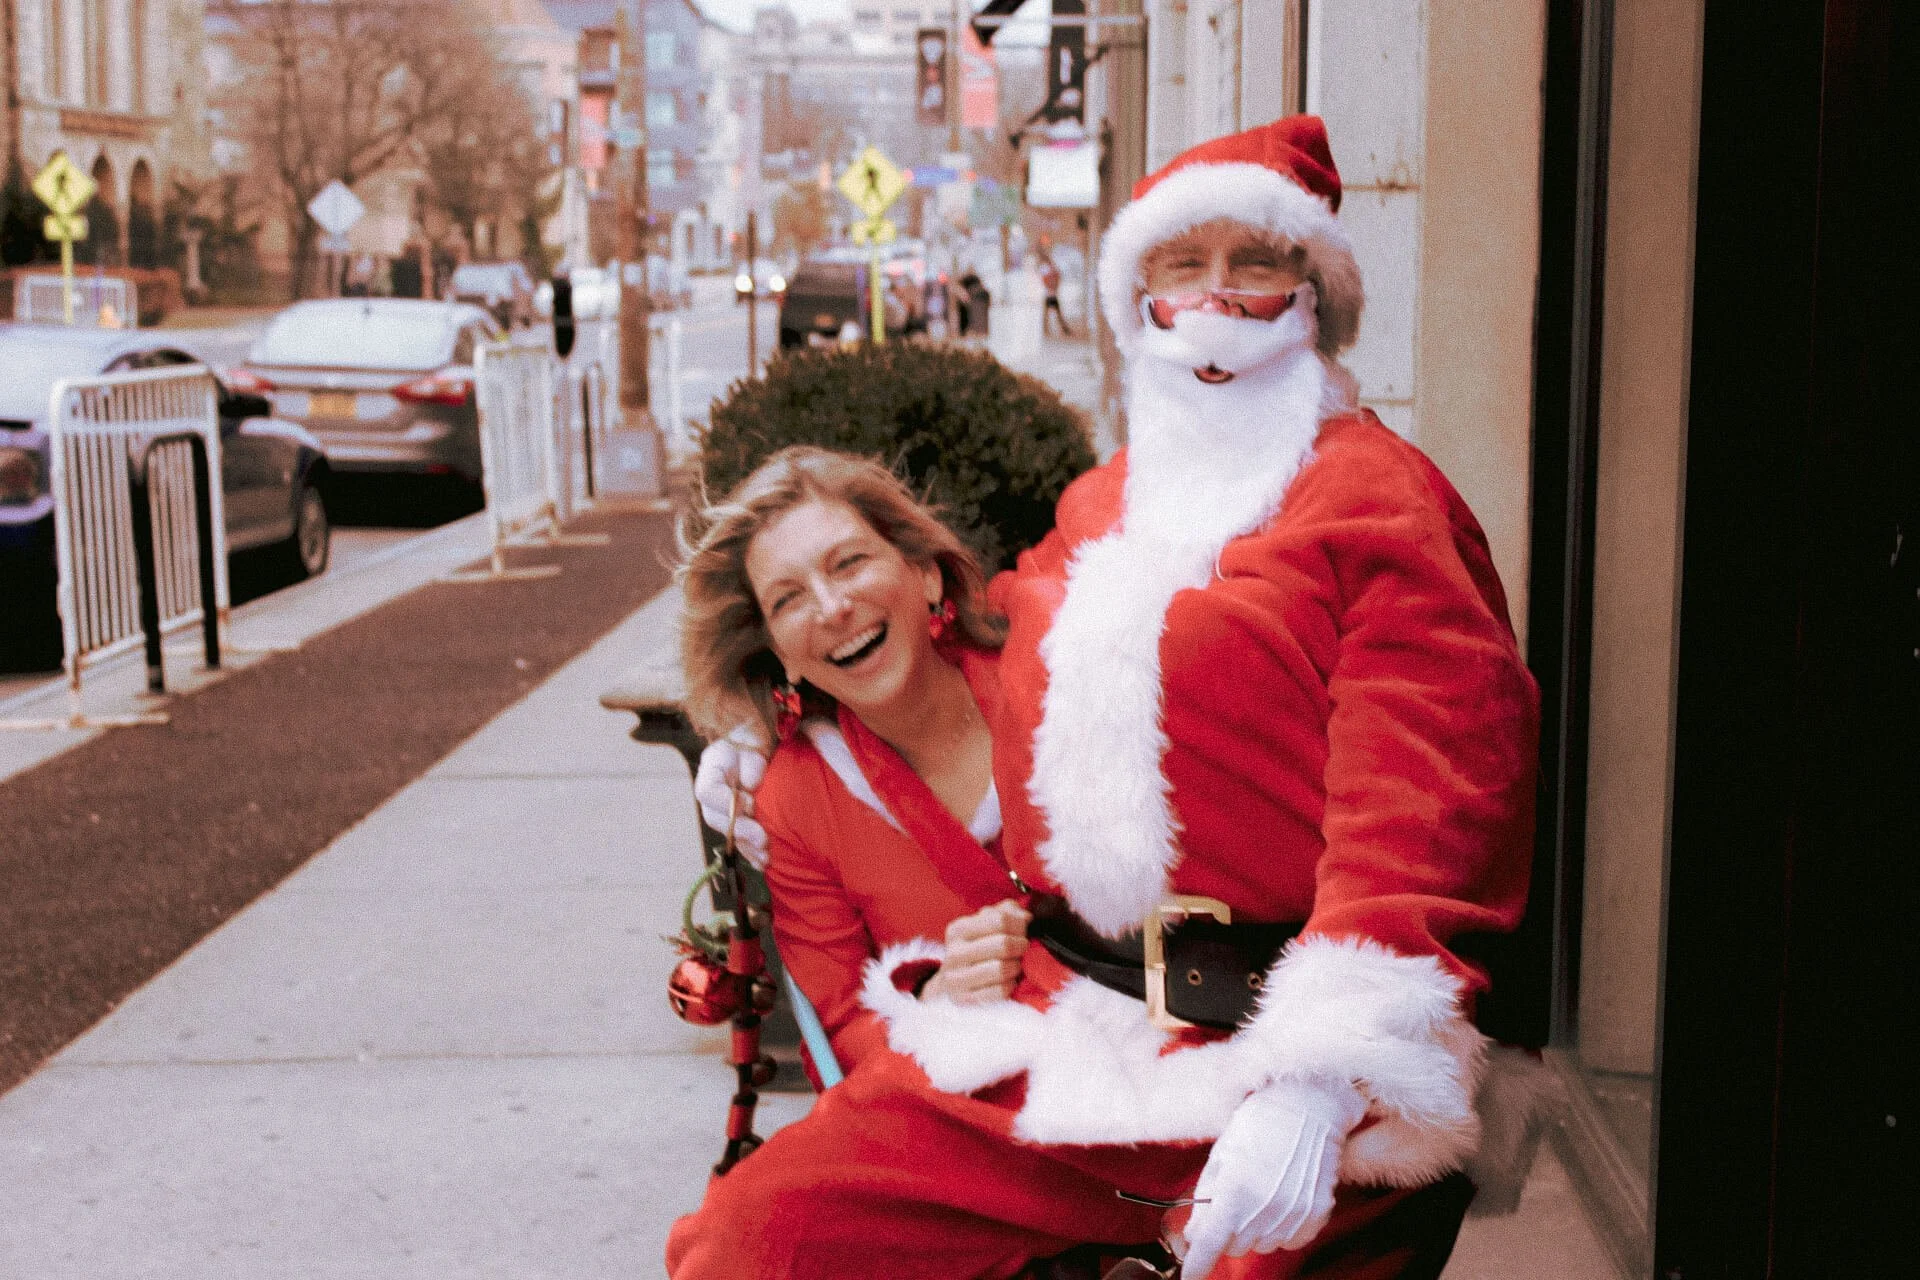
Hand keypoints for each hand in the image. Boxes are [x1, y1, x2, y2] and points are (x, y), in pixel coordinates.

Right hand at [693, 725, 769, 868]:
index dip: (727, 803)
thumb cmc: (756, 743)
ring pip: (727, 833)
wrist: (757, 745)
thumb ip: (752, 764)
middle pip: (715, 818)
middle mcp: (712, 792)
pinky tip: (762, 862)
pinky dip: (751, 852)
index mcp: (712, 768)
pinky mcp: (736, 819)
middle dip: (740, 832)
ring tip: (766, 858)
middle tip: (763, 840)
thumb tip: (751, 785)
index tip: (750, 805)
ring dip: (747, 847)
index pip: (708, 791)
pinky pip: (739, 840)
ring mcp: (721, 807)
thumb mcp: (754, 746)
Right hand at [920, 899, 1029, 1004]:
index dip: (1020, 925)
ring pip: (1001, 969)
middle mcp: (954, 953)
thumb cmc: (977, 945)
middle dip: (1020, 946)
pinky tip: (1009, 980)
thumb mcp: (986, 922)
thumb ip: (1007, 911)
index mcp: (958, 929)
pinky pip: (1000, 991)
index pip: (1000, 920)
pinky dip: (1010, 985)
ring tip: (1015, 964)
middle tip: (1023, 948)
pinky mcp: (963, 999)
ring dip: (1016, 966)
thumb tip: (1026, 917)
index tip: (1023, 931)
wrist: (954, 977)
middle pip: (1003, 944)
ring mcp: (956, 978)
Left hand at [1177, 1078, 1367, 1278]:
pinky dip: (1281, 1227)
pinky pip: (1290, 1239)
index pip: (1209, 1244)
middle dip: (1227, 1231)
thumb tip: (1194, 1234)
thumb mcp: (1221, 1154)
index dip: (1196, 1265)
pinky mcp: (1316, 1214)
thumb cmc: (1260, 1121)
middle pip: (1235, 1246)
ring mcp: (1293, 1214)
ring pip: (1262, 1244)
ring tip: (1262, 1190)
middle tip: (1234, 1198)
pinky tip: (1282, 1197)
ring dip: (1255, 1229)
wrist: (1309, 1105)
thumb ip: (1206, 1197)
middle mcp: (1264, 1209)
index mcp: (1234, 1191)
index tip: (1189, 1276)